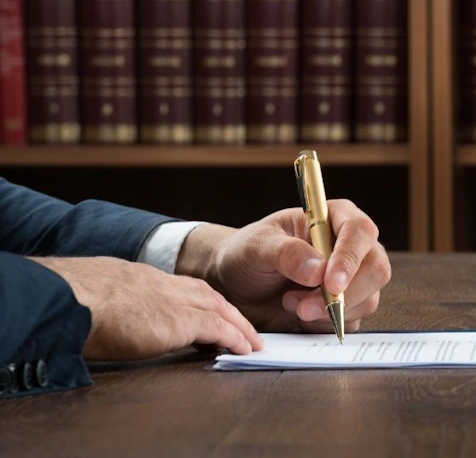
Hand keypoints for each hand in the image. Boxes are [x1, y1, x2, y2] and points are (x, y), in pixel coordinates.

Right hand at [32, 256, 262, 360]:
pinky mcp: (181, 320)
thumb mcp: (98, 295)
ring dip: (239, 325)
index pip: (183, 287)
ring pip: (220, 309)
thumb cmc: (73, 301)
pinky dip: (235, 338)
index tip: (214, 310)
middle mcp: (165, 285)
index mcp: (144, 278)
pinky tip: (244, 349)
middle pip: (208, 295)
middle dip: (229, 312)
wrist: (72, 298)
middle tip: (244, 327)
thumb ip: (114, 301)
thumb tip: (110, 317)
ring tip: (252, 341)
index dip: (202, 300)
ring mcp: (175, 300)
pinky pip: (219, 328)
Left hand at [176, 199, 391, 334]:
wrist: (236, 285)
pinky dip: (323, 324)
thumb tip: (318, 270)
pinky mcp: (346, 307)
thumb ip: (286, 253)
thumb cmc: (248, 254)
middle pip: (376, 269)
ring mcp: (353, 279)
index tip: (330, 282)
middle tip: (303, 307)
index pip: (360, 232)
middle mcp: (351, 247)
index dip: (350, 258)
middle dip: (344, 294)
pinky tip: (297, 314)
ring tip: (289, 303)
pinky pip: (351, 322)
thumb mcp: (257, 246)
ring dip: (329, 312)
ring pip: (367, 300)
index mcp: (336, 218)